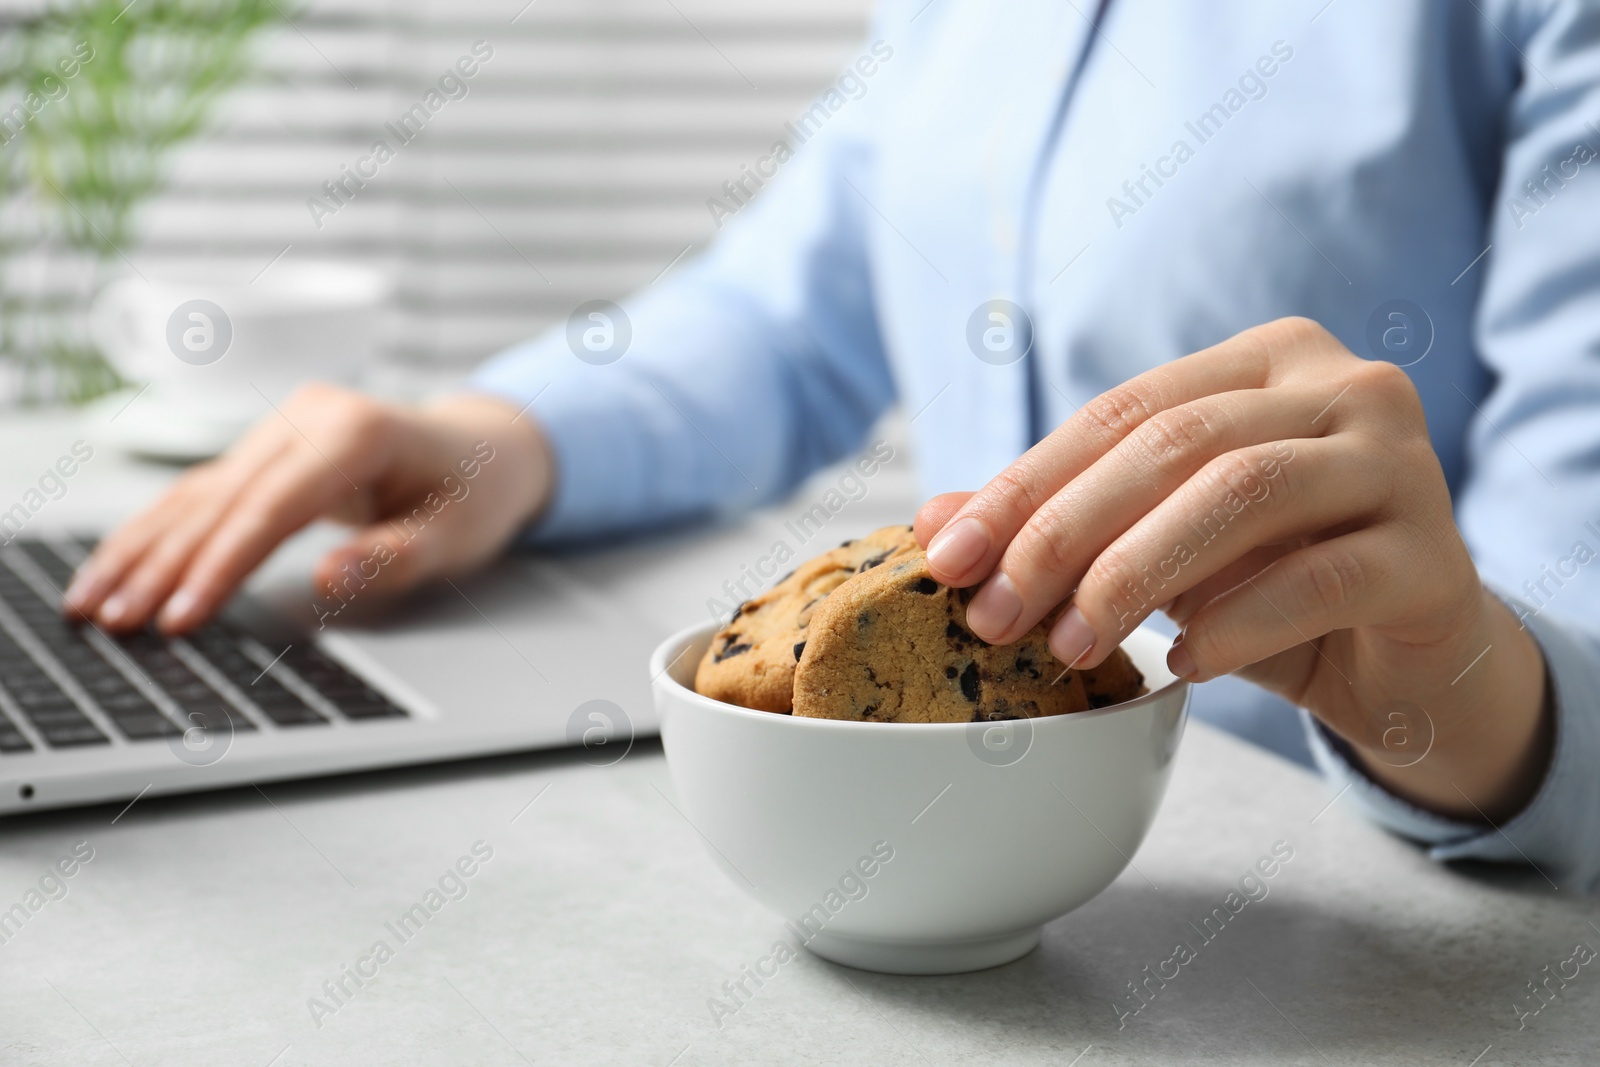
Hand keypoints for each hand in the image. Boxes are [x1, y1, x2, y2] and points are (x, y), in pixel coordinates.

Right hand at [64, 383, 552, 633]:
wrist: (485, 451)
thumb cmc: (474, 495)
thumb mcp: (456, 536)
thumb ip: (394, 558)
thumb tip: (326, 577)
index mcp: (356, 431)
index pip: (273, 506)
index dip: (223, 564)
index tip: (182, 615)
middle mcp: (308, 418)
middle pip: (223, 499)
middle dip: (164, 564)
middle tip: (115, 621)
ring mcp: (282, 428)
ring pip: (198, 493)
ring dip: (142, 549)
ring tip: (91, 602)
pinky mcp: (268, 450)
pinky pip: (204, 493)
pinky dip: (158, 533)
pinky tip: (116, 567)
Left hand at [915, 317, 1550, 822]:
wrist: (1406, 657)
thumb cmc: (1271, 582)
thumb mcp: (1157, 545)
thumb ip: (1060, 521)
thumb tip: (932, 522)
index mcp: (1266, 361)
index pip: (1121, 410)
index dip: (1024, 484)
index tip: (947, 556)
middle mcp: (1345, 386)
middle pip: (1175, 442)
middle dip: (1066, 533)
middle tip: (997, 615)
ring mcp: (1401, 464)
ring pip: (1243, 493)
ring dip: (1135, 574)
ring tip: (1070, 645)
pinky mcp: (1434, 555)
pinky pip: (1319, 578)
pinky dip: (1235, 623)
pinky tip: (1182, 664)